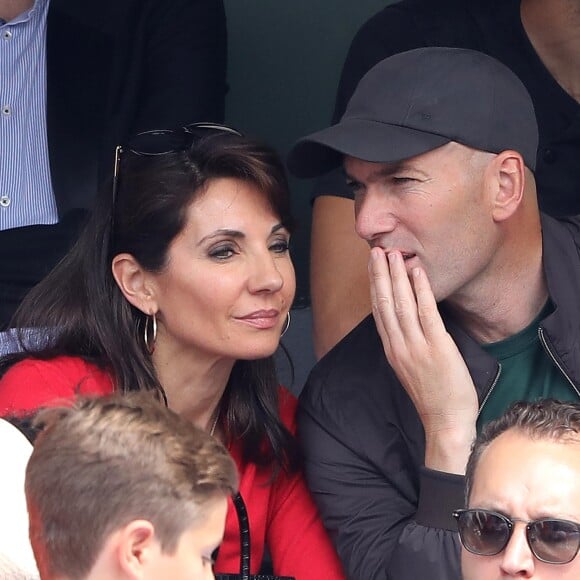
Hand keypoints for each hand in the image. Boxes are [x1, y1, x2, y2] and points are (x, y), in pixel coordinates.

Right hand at [369, 248, 477, 472]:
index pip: (379, 311)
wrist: (445, 422)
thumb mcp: (411, 368)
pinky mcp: (437, 347)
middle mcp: (399, 345)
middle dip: (380, 275)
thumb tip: (408, 323)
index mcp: (392, 349)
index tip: (373, 266)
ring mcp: (416, 346)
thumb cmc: (432, 396)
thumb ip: (406, 345)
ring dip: (396, 277)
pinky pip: (426, 314)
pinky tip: (418, 273)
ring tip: (393, 255)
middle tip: (376, 250)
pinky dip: (421, 291)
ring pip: (401, 304)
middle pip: (384, 303)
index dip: (375, 286)